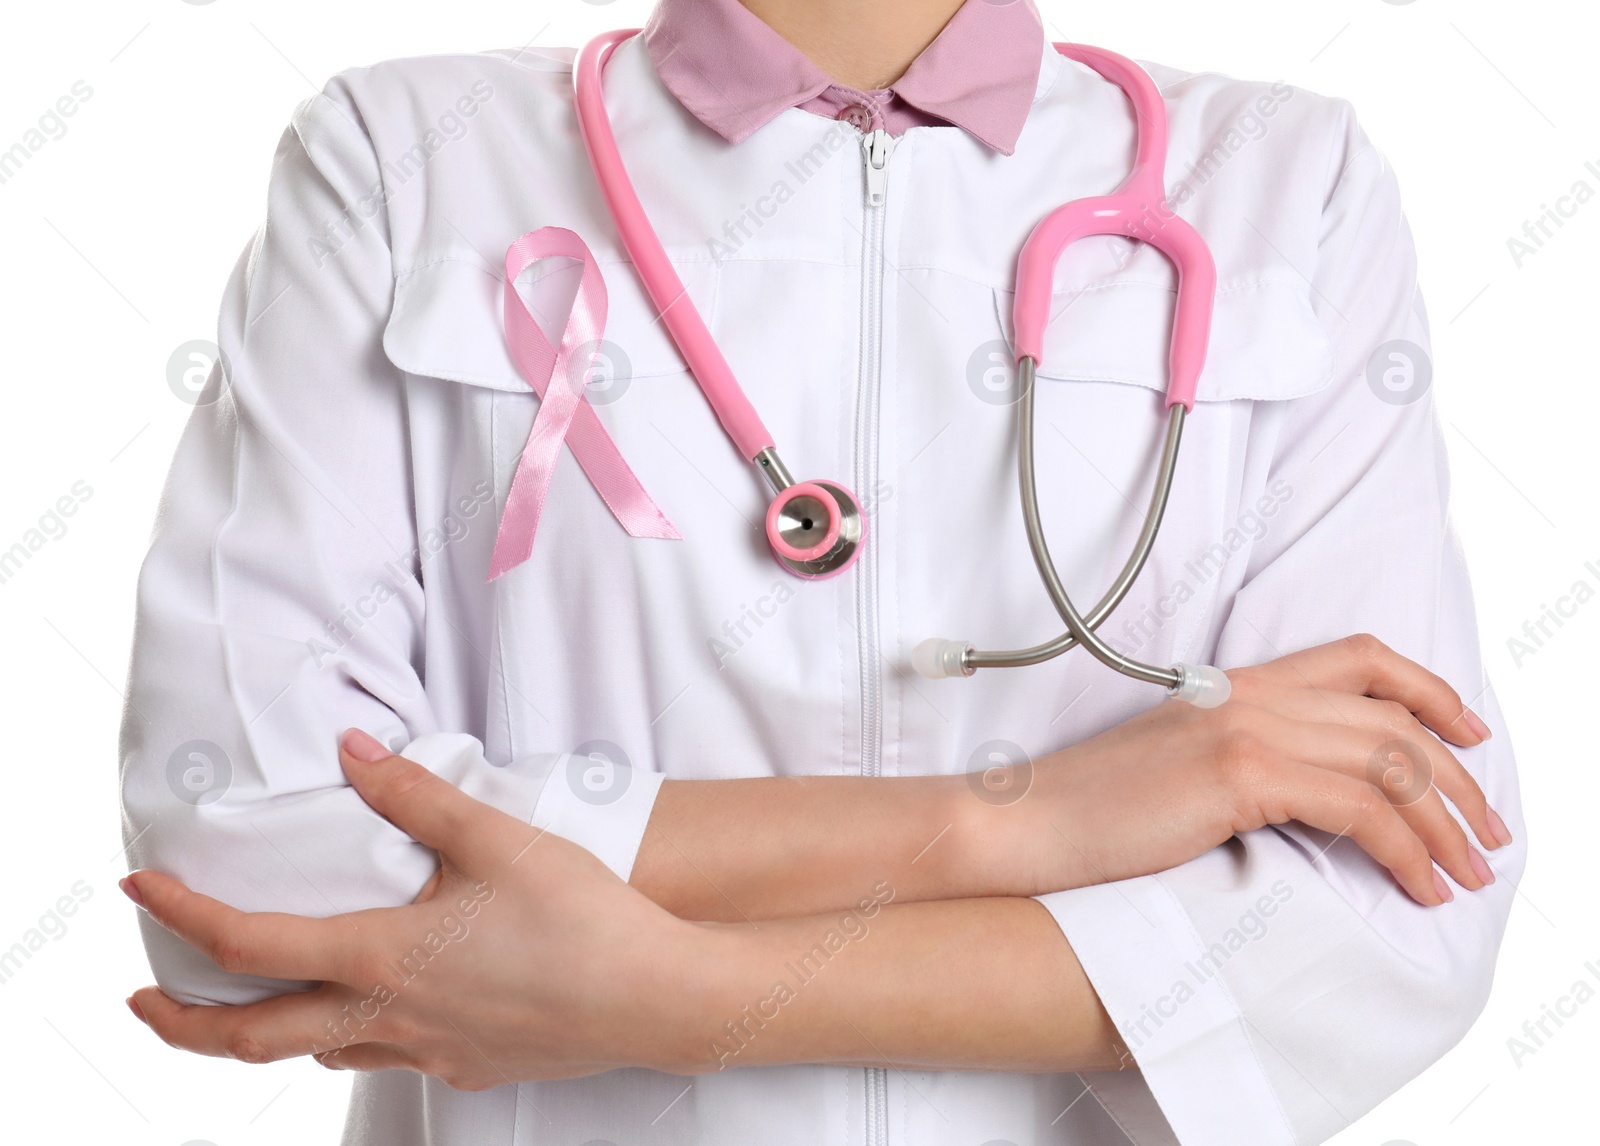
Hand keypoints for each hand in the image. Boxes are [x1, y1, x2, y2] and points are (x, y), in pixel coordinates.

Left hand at [122, 730, 713, 1086]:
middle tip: (143, 1001)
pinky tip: (386, 1009)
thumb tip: (352, 752)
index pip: (251, 944)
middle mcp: (391, 1017)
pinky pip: (387, 1060)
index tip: (142, 889)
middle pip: (252, 1038)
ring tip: (265, 998)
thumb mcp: (496, 838)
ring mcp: (429, 1053)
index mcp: (384, 957)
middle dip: (182, 1024)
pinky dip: (353, 1037)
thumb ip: (415, 796)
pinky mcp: (469, 1067)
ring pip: (319, 1054)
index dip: (185, 915)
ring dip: (269, 1033)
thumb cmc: (580, 918)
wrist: (656, 998)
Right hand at [1000, 634, 1510, 905]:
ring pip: (1389, 762)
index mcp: (1237, 685)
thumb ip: (1243, 759)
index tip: (1472, 735)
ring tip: (1467, 872)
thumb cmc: (1088, 810)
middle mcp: (1250, 694)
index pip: (1360, 659)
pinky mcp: (1239, 774)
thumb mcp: (1177, 767)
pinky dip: (1405, 849)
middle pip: (1394, 718)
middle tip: (1488, 834)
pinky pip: (1359, 807)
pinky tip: (1417, 882)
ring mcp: (1245, 727)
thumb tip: (1308, 796)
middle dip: (1460, 779)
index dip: (1430, 690)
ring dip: (1445, 823)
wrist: (1023, 824)